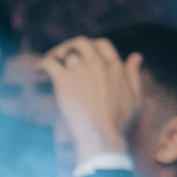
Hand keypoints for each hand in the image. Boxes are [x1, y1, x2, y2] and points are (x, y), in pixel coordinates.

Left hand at [41, 36, 141, 163]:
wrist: (101, 133)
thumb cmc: (118, 120)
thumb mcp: (135, 96)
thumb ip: (134, 74)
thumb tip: (136, 56)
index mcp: (115, 67)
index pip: (102, 44)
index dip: (92, 45)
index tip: (86, 52)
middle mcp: (98, 64)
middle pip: (82, 43)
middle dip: (72, 45)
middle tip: (64, 54)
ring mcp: (80, 70)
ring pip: (65, 52)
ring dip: (56, 55)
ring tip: (51, 62)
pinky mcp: (64, 79)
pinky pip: (50, 63)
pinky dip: (43, 63)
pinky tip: (40, 69)